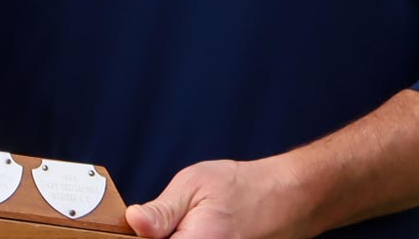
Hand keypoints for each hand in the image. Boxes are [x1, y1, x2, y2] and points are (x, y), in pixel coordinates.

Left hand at [125, 157, 306, 238]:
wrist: (286, 198)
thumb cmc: (243, 188)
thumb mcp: (194, 184)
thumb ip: (161, 210)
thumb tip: (132, 222)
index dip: (140, 238)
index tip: (142, 228)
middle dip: (158, 237)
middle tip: (166, 223)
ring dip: (175, 236)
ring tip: (189, 225)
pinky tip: (194, 231)